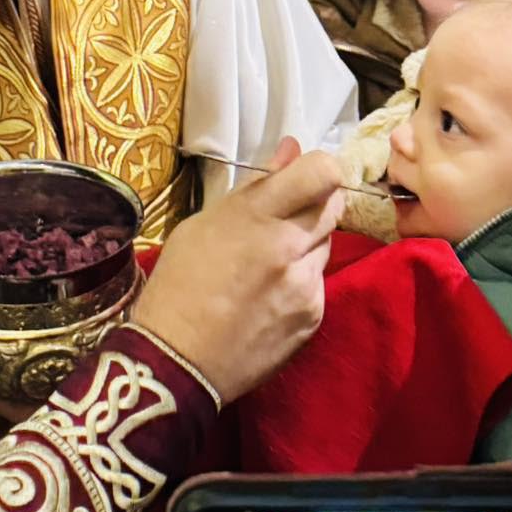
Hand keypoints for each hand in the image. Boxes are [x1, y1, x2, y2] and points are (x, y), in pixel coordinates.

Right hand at [132, 139, 343, 404]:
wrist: (177, 361)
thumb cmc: (178, 285)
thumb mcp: (202, 226)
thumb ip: (254, 188)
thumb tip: (291, 150)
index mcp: (256, 217)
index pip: (322, 173)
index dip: (320, 168)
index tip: (304, 176)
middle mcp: (289, 247)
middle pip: (334, 204)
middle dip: (316, 202)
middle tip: (285, 217)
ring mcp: (306, 284)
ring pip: (326, 244)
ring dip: (306, 244)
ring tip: (268, 264)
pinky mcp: (314, 316)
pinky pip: (318, 282)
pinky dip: (301, 281)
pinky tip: (269, 296)